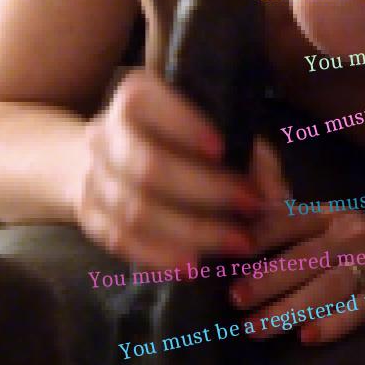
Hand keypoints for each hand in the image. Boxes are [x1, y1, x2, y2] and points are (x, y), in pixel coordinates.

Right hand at [74, 69, 287, 269]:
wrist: (109, 159)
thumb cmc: (180, 141)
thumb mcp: (219, 134)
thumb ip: (253, 158)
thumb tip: (276, 196)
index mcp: (135, 98)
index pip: (147, 105)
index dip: (183, 126)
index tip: (222, 149)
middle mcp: (105, 134)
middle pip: (147, 167)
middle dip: (205, 191)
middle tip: (251, 208)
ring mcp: (92, 177)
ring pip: (135, 211)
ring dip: (191, 232)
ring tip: (236, 245)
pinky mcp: (89, 216)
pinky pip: (120, 241)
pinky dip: (158, 257)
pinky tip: (193, 266)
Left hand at [229, 205, 364, 344]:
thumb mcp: (331, 222)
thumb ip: (288, 219)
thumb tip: (244, 202)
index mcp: (333, 215)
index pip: (292, 221)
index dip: (261, 235)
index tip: (231, 250)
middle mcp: (354, 234)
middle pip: (305, 258)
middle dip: (267, 280)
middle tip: (235, 298)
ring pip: (328, 287)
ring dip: (289, 309)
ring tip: (256, 328)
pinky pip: (360, 310)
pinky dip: (334, 324)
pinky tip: (307, 337)